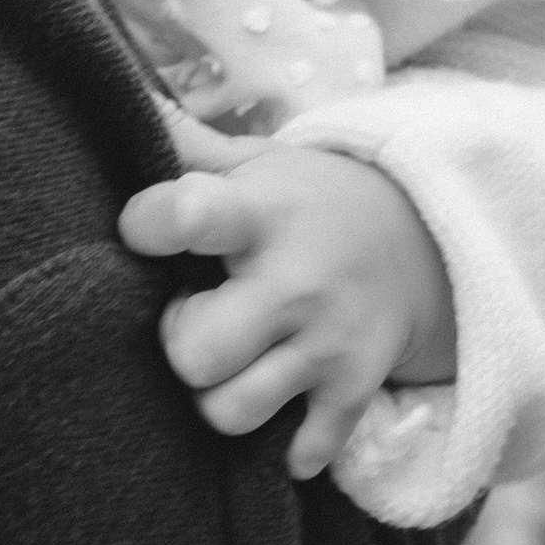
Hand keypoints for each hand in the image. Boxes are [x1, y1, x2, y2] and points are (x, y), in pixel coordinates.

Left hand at [117, 146, 457, 481]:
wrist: (424, 241)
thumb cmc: (309, 201)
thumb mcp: (255, 162)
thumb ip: (184, 144)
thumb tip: (120, 93)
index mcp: (261, 213)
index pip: (185, 216)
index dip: (146, 225)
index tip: (146, 229)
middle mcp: (296, 281)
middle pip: (195, 351)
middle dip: (180, 340)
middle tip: (199, 313)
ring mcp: (328, 344)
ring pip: (230, 411)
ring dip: (218, 393)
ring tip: (233, 356)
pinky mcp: (355, 391)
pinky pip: (300, 451)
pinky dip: (285, 443)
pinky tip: (282, 401)